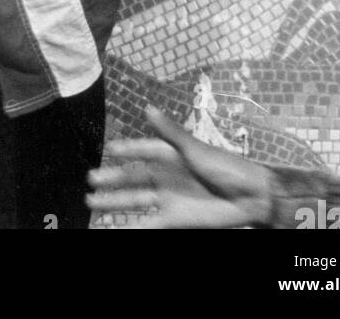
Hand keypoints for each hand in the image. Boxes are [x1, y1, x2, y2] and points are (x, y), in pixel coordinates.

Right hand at [86, 106, 274, 228]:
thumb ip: (170, 132)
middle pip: (132, 177)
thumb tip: (147, 108)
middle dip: (112, 179)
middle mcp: (165, 176)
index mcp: (170, 155)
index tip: (109, 149)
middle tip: (90, 180)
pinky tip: (114, 230)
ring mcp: (167, 199)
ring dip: (114, 202)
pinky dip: (130, 228)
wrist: (249, 198)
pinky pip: (146, 224)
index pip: (142, 150)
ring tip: (91, 204)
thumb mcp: (195, 148)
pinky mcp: (173, 220)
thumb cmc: (225, 167)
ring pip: (134, 201)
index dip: (126, 149)